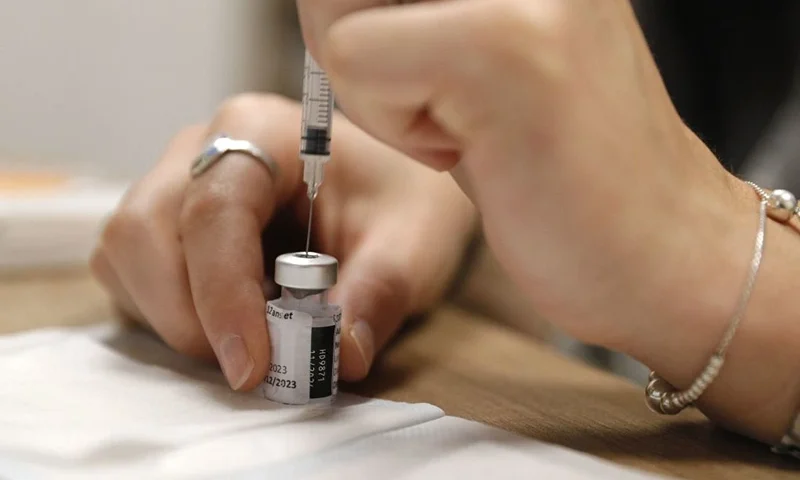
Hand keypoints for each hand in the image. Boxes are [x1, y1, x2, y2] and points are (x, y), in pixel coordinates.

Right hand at [90, 93, 474, 390]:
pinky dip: (168, 314)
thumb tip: (339, 357)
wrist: (387, 178)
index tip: (250, 367)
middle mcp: (201, 147)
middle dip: (188, 316)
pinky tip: (229, 321)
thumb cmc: (398, 197)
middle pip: (144, 232)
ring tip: (248, 339)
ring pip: (126, 255)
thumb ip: (377, 295)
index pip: (212, 212)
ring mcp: (174, 182)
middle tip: (252, 364)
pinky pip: (133, 273)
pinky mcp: (165, 221)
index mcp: (262, 130)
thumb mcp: (410, 244)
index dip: (222, 295)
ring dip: (174, 319)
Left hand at [296, 0, 752, 348]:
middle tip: (443, 111)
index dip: (360, 21)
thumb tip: (326, 4)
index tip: (421, 78)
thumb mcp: (486, 67)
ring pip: (335, 11)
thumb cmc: (569, 175)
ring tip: (468, 132)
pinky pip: (356, 60)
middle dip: (358, 52)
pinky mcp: (503, 45)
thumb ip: (416, 24)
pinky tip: (470, 153)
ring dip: (378, 97)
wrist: (667, 256)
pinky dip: (393, 127)